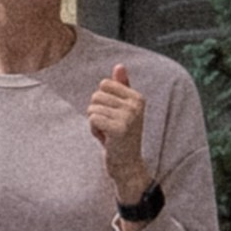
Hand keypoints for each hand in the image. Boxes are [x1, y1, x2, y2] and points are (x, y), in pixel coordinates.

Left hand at [89, 63, 148, 199]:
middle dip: (97, 112)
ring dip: (95, 122)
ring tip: (108, 133)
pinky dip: (94, 130)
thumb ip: (122, 87)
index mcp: (137, 97)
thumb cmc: (122, 136)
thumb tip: (119, 65)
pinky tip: (106, 139)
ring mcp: (128, 117)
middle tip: (110, 127)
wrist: (127, 165)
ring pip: (92, 108)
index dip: (102, 101)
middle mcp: (135, 105)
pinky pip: (92, 119)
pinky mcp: (119, 129)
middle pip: (96, 96)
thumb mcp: (123, 109)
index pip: (104, 84)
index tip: (113, 115)